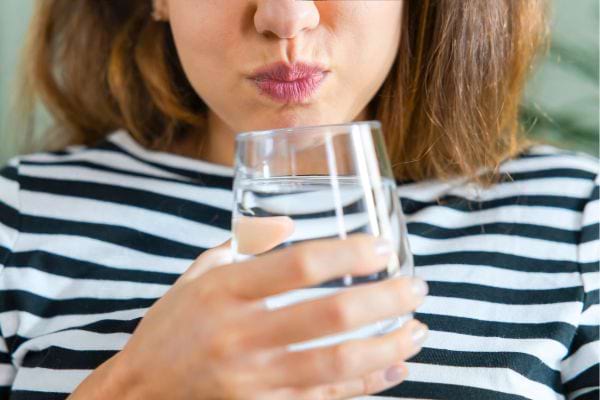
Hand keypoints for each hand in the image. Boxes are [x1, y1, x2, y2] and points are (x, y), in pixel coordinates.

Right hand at [77, 219, 427, 398]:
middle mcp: (240, 336)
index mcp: (223, 292)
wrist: (138, 394)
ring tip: (420, 328)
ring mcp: (252, 380)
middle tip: (417, 287)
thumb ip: (243, 244)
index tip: (382, 248)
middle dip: (386, 299)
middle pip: (330, 317)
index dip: (348, 253)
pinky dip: (368, 383)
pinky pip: (327, 399)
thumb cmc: (172, 327)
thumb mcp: (198, 274)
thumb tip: (288, 220)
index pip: (297, 265)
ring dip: (389, 345)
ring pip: (338, 365)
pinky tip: (396, 366)